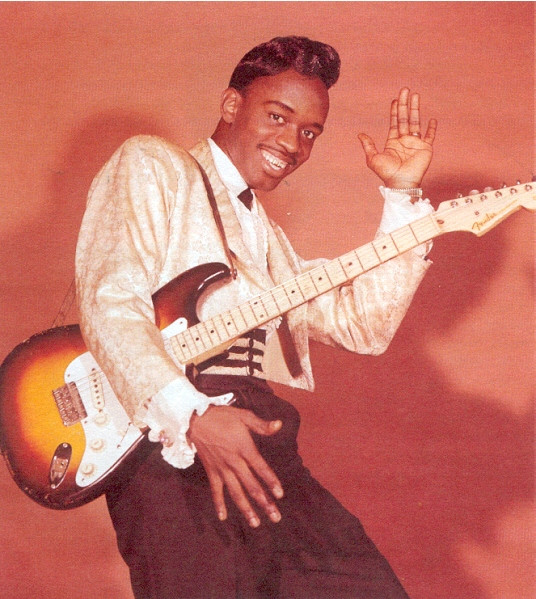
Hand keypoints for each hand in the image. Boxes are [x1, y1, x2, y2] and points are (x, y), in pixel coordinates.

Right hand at [187, 405, 283, 527]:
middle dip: (264, 503)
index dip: (271, 482)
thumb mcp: (244, 416)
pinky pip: (216, 491)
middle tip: (276, 517)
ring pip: (236, 493)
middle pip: (251, 486)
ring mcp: (222, 469)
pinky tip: (223, 517)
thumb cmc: (222, 416)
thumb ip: (262, 425)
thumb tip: (280, 425)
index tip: (280, 495)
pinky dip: (219, 504)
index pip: (261, 468)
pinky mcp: (211, 471)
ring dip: (246, 509)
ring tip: (256, 523)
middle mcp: (234, 462)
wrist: (195, 419)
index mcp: (244, 448)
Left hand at [358, 87, 436, 188]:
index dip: (394, 110)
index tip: (395, 99)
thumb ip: (368, 145)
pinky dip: (432, 128)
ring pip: (416, 122)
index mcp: (393, 142)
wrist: (400, 182)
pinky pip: (430, 136)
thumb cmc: (386, 173)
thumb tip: (360, 134)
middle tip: (405, 90)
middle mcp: (404, 140)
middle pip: (404, 118)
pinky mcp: (425, 148)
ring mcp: (415, 143)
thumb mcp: (373, 158)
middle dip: (404, 104)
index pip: (394, 122)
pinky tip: (432, 119)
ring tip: (416, 95)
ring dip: (416, 109)